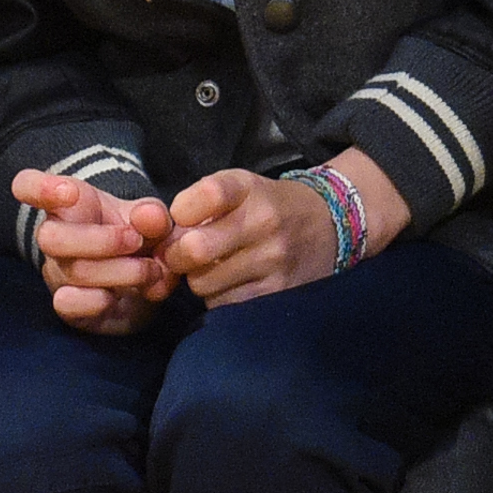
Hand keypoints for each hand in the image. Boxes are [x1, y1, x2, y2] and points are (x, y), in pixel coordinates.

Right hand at [17, 171, 179, 334]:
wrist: (145, 285)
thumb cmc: (139, 239)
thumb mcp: (151, 220)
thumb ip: (152, 215)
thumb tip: (148, 217)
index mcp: (70, 204)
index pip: (29, 186)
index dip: (37, 188)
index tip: (69, 192)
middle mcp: (56, 238)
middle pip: (49, 237)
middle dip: (101, 240)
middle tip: (136, 240)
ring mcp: (59, 274)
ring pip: (72, 271)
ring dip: (118, 271)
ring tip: (150, 270)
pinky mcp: (70, 307)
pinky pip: (68, 304)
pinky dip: (97, 300)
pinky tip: (117, 296)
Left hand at [159, 150, 404, 305]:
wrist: (328, 224)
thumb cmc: (268, 205)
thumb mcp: (240, 187)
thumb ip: (199, 203)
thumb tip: (164, 239)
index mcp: (249, 188)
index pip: (206, 194)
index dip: (181, 211)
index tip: (181, 218)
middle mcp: (264, 221)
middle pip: (194, 250)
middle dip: (177, 256)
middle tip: (180, 256)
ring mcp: (274, 259)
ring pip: (205, 284)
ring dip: (199, 280)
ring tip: (213, 268)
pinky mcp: (279, 292)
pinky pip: (225, 305)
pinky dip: (218, 298)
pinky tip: (229, 284)